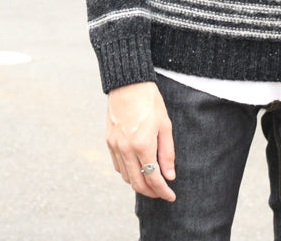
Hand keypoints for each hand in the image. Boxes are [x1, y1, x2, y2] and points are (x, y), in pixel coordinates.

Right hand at [106, 81, 175, 200]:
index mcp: (142, 145)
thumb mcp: (165, 125)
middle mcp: (126, 149)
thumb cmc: (150, 101)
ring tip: (151, 182)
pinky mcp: (109, 141)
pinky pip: (117, 165)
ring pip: (125, 177)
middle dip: (151, 192)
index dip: (163, 191)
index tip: (171, 196)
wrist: (128, 84)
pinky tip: (137, 169)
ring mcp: (115, 146)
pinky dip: (127, 173)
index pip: (153, 178)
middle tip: (162, 193)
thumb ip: (167, 152)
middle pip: (137, 183)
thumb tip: (169, 176)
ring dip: (138, 184)